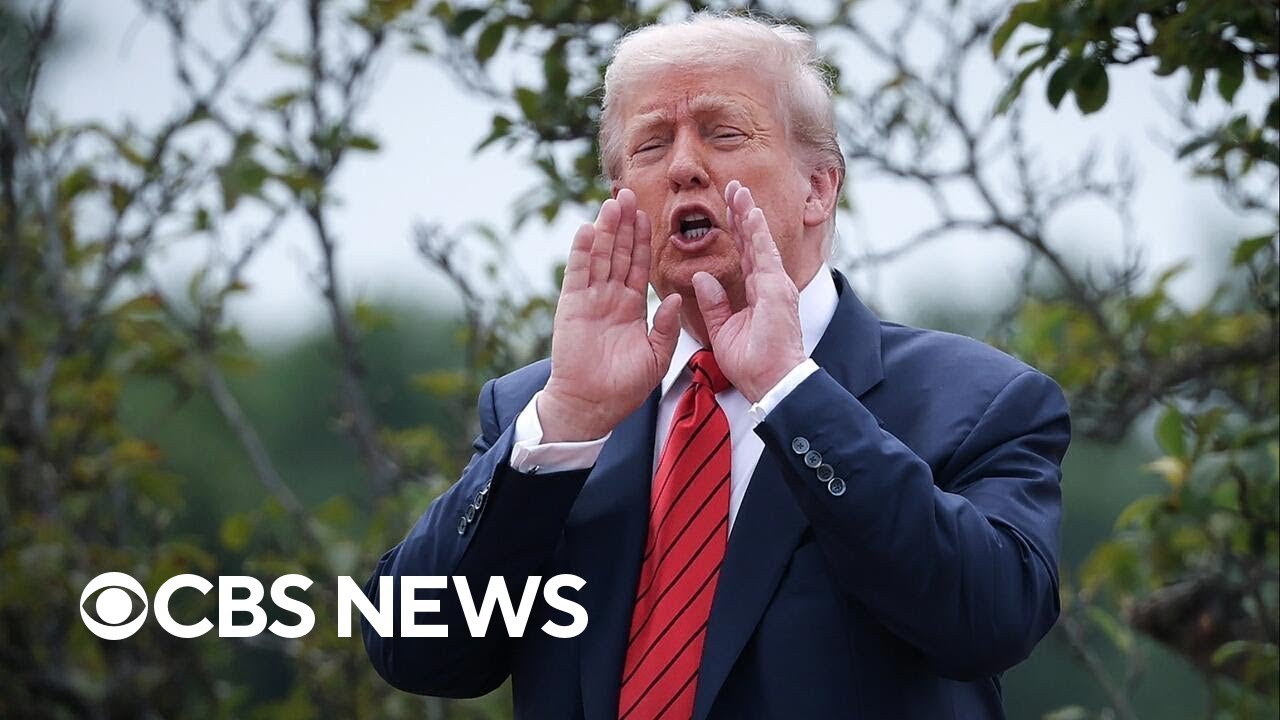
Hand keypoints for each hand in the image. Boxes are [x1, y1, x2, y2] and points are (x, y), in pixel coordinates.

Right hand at [539, 188, 682, 441]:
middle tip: (629, 194)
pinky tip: (588, 229)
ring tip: (612, 202)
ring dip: (606, 229)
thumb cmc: (624, 387)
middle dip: (624, 224)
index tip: (650, 215)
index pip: (639, 265)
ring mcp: (589, 299)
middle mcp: (610, 297)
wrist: (592, 406)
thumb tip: (675, 297)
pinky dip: (582, 251)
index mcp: (631, 306)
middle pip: (619, 252)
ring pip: (600, 256)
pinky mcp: (571, 306)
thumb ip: (665, 326)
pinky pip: (578, 273)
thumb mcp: (656, 356)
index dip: (643, 240)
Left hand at [691, 181, 805, 402]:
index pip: (745, 255)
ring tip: (738, 190)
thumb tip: (700, 277)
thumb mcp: (723, 331)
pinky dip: (756, 231)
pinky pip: (764, 254)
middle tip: (732, 188)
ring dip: (748, 214)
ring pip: (759, 241)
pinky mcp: (777, 290)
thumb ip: (713, 303)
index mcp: (758, 294)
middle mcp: (770, 285)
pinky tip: (749, 212)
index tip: (728, 209)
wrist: (772, 384)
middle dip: (742, 214)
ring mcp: (776, 285)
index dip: (736, 231)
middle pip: (753, 242)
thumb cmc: (752, 365)